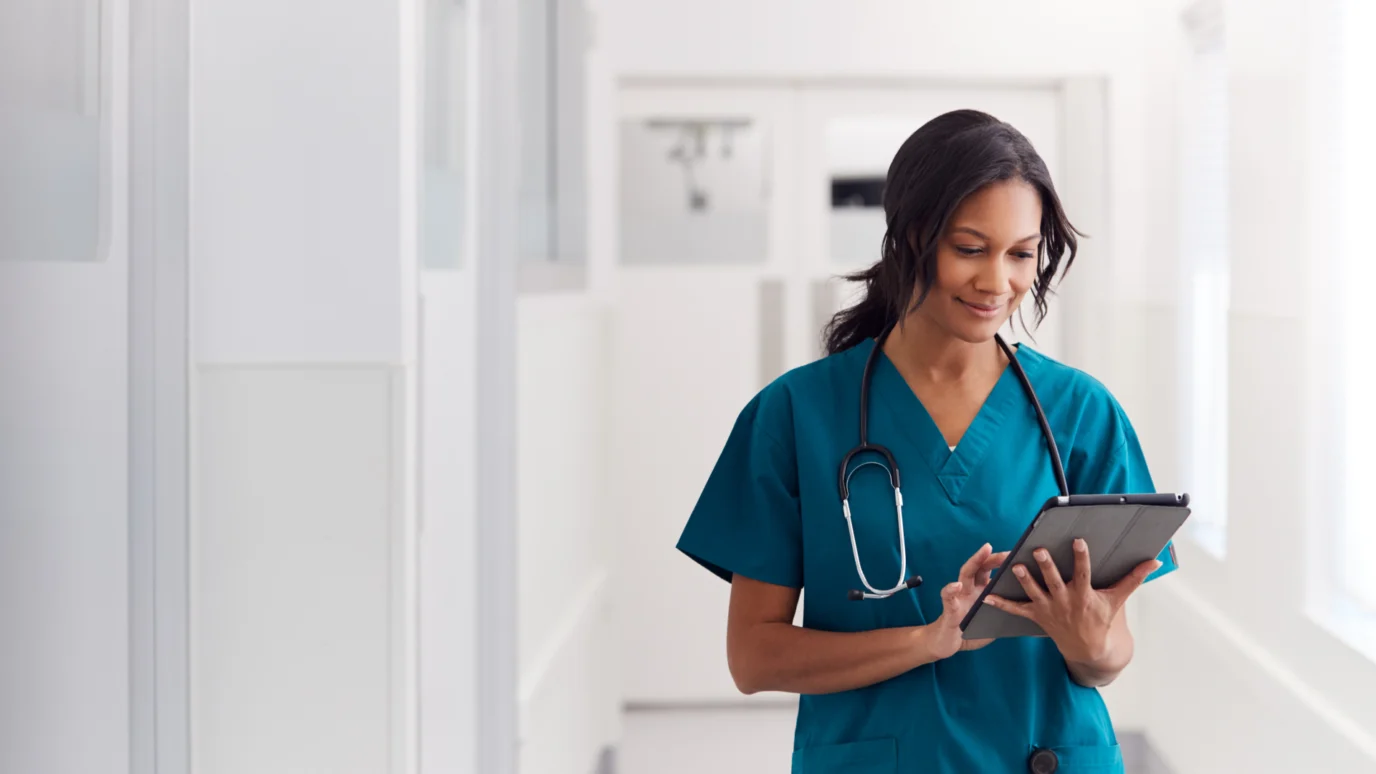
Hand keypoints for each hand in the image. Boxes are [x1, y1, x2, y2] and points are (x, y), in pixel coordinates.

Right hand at [923, 543, 1009, 659]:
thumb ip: (1004, 611)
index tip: (1019, 555)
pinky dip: (951, 590)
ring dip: (974, 561)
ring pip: (965, 574)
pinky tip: (956, 586)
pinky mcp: (949, 609)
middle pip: (980, 567)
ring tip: (984, 551)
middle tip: (1007, 552)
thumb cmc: (971, 630)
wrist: (947, 644)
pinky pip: (948, 597)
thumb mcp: (992, 620)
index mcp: (981, 591)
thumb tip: (1030, 609)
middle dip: (992, 557)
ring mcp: (959, 597)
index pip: (990, 571)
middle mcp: (969, 589)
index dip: (1003, 562)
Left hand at [984, 539, 1160, 665]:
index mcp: (1084, 594)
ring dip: (1024, 580)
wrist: (1089, 649)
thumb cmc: (1102, 618)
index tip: (1078, 541)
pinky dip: (1002, 604)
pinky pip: (1016, 610)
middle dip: (1047, 566)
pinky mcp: (1037, 616)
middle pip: (1055, 581)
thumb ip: (1134, 578)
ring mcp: (1049, 609)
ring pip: (1034, 592)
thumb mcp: (1118, 599)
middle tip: (1039, 550)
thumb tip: (1155, 561)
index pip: (1084, 572)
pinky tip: (987, 596)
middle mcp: (1065, 601)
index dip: (1081, 557)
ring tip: (1015, 566)